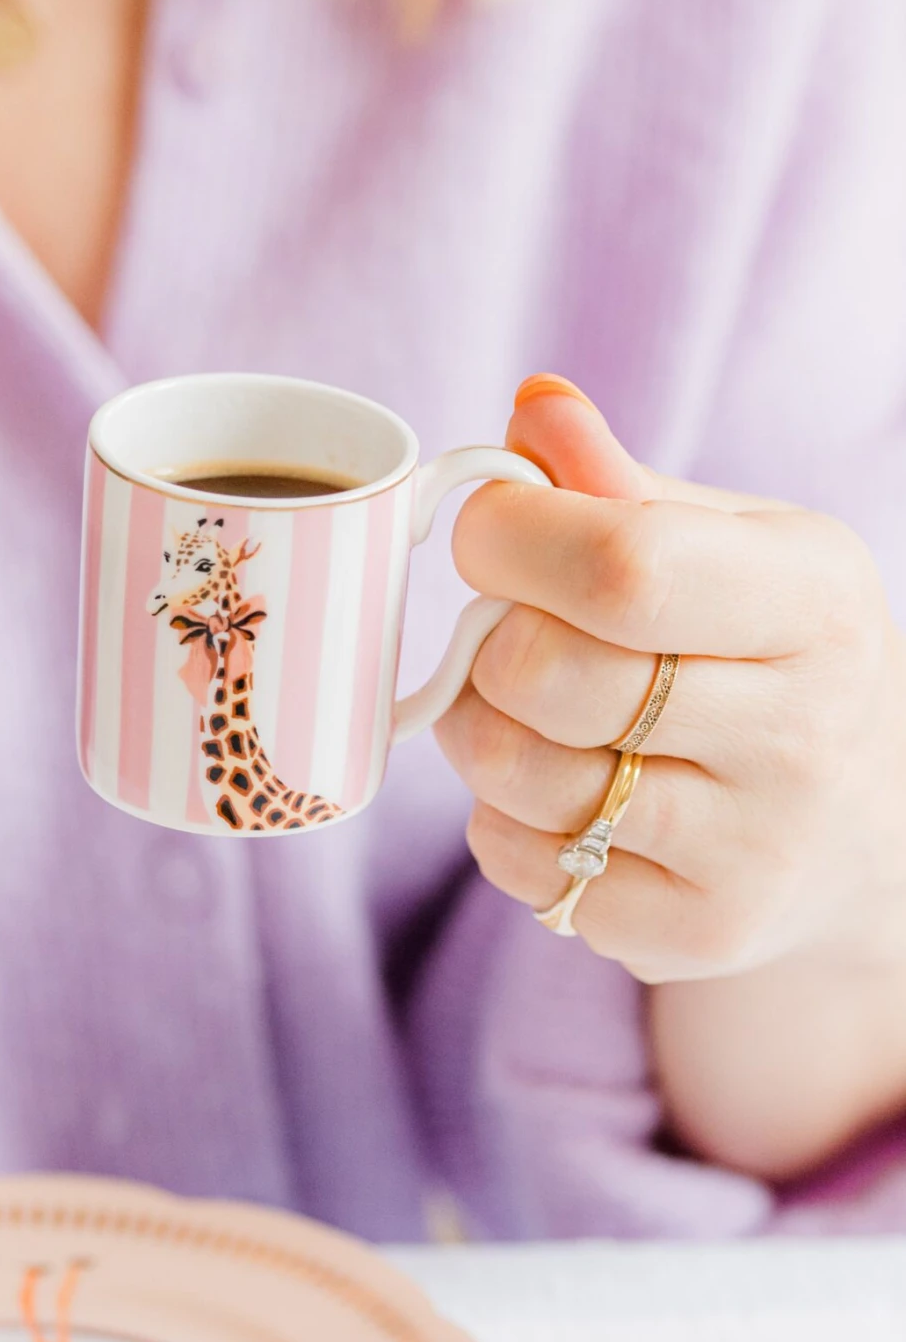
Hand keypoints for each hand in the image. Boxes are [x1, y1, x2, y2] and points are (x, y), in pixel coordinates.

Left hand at [436, 376, 905, 991]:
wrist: (861, 823)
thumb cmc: (762, 651)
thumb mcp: (725, 544)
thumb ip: (616, 482)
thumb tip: (533, 409)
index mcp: (817, 600)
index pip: (621, 566)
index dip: (509, 539)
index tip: (486, 532)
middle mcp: (805, 731)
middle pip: (552, 676)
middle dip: (487, 644)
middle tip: (505, 634)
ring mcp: (758, 848)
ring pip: (522, 776)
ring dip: (480, 733)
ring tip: (525, 711)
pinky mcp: (700, 932)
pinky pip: (523, 866)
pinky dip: (504, 824)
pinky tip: (559, 795)